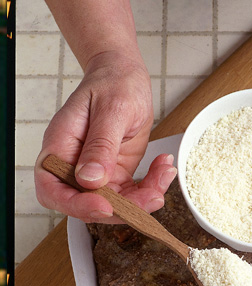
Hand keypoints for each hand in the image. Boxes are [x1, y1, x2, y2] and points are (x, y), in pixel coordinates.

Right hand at [35, 51, 175, 222]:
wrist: (125, 76)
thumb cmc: (112, 82)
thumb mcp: (111, 109)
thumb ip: (101, 145)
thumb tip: (89, 179)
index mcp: (59, 147)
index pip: (53, 190)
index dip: (76, 205)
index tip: (104, 206)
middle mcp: (74, 165)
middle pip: (86, 205)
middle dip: (122, 209)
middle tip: (152, 197)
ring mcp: (95, 173)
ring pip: (115, 205)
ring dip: (143, 199)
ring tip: (164, 174)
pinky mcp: (116, 175)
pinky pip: (132, 195)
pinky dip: (151, 188)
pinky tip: (163, 168)